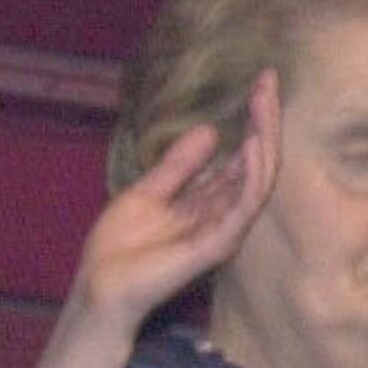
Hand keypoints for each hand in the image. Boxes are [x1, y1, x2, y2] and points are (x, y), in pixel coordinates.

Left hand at [68, 81, 275, 338]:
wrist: (99, 287)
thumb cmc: (121, 247)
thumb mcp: (148, 192)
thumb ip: (179, 165)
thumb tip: (211, 130)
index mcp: (209, 202)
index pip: (241, 157)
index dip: (252, 121)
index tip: (261, 82)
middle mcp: (224, 215)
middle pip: (256, 162)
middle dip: (264, 121)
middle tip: (268, 81)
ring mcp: (223, 230)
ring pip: (258, 180)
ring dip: (263, 140)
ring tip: (265, 103)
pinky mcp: (215, 244)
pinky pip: (243, 207)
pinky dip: (250, 175)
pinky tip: (252, 145)